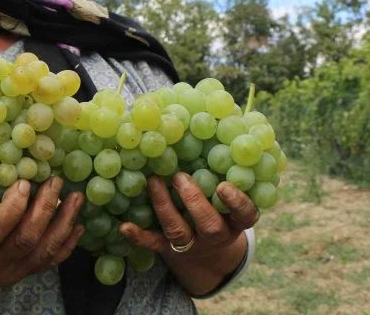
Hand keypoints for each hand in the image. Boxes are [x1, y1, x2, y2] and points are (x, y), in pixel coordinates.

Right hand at [0, 177, 84, 294]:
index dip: (12, 207)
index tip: (24, 182)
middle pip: (24, 241)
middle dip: (44, 209)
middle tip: (55, 181)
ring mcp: (8, 274)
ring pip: (42, 253)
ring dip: (62, 224)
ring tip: (75, 199)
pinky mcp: (20, 276)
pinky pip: (48, 262)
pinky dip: (66, 244)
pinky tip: (78, 225)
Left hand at [120, 172, 258, 259]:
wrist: (206, 253)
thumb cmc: (219, 206)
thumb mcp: (227, 190)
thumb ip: (224, 166)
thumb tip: (218, 117)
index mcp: (235, 220)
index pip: (245, 214)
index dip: (236, 202)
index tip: (223, 185)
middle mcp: (216, 235)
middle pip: (210, 226)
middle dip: (195, 201)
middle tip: (179, 177)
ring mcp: (192, 244)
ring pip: (179, 232)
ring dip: (165, 207)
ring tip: (153, 181)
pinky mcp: (167, 249)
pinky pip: (153, 243)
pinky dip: (139, 236)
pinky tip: (124, 226)